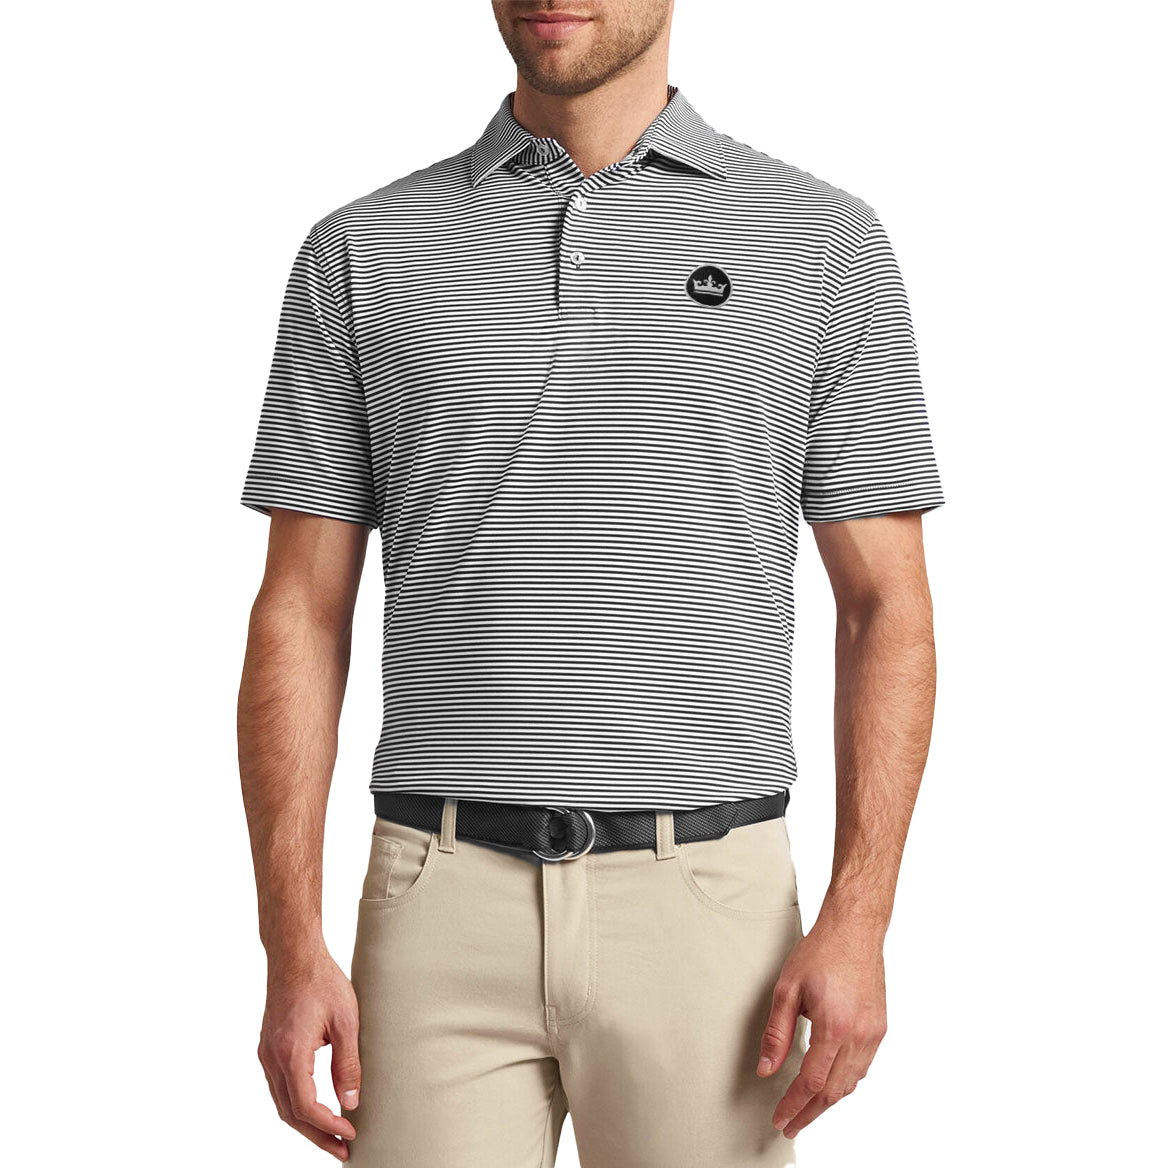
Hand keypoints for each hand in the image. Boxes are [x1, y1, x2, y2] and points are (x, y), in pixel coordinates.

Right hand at [258, 948, 360, 1159]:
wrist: (294, 954)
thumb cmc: (322, 981)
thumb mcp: (346, 1021)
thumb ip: (348, 1064)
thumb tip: (351, 1103)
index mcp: (290, 1053)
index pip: (306, 1106)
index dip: (328, 1126)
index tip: (350, 1134)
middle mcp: (271, 1058)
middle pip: (290, 1113)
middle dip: (316, 1136)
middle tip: (342, 1149)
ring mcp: (266, 1053)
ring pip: (282, 1103)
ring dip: (306, 1123)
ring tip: (333, 1135)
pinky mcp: (268, 1047)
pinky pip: (279, 1087)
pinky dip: (296, 1104)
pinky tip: (315, 1108)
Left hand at [756, 913, 887, 1137]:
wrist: (855, 930)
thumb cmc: (821, 952)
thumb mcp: (787, 989)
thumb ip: (776, 1033)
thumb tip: (767, 1068)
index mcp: (834, 1026)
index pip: (811, 1082)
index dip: (794, 1105)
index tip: (780, 1119)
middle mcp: (859, 1035)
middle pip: (833, 1091)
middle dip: (810, 1113)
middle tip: (791, 1124)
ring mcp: (873, 1034)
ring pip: (851, 1083)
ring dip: (828, 1102)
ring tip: (806, 1110)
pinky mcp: (879, 1028)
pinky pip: (862, 1067)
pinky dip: (844, 1083)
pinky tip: (830, 1084)